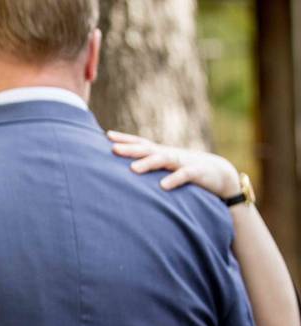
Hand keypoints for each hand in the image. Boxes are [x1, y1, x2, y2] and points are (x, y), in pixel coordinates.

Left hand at [107, 130, 240, 197]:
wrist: (221, 175)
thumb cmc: (187, 171)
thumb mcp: (167, 166)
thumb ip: (150, 165)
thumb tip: (126, 170)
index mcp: (161, 153)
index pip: (141, 143)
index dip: (125, 139)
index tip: (107, 135)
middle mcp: (170, 154)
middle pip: (147, 149)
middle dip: (130, 149)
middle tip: (113, 149)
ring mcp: (183, 162)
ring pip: (164, 160)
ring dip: (148, 163)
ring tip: (132, 169)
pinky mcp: (197, 173)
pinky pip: (184, 175)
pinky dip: (174, 179)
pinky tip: (162, 186)